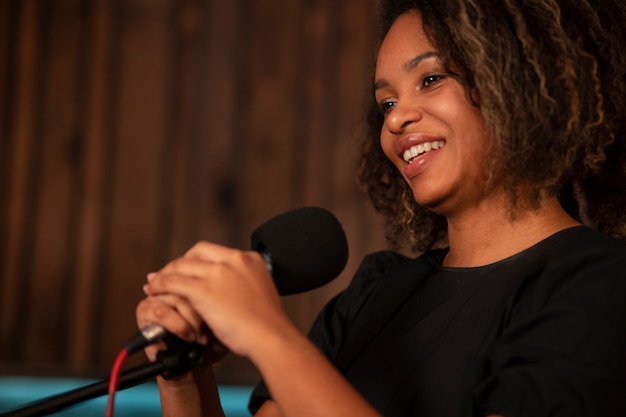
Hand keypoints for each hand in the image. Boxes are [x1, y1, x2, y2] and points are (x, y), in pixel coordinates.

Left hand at [143, 241, 287, 357]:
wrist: (271, 337)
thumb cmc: (268, 325)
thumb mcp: (260, 292)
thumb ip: (244, 285)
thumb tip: (229, 292)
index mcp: (249, 259)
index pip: (215, 252)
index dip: (196, 260)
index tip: (187, 269)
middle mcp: (233, 260)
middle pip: (195, 253)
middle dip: (178, 263)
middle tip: (166, 274)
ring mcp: (218, 273)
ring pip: (181, 266)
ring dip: (164, 274)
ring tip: (154, 284)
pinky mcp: (204, 289)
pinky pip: (173, 282)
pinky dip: (160, 285)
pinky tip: (154, 292)